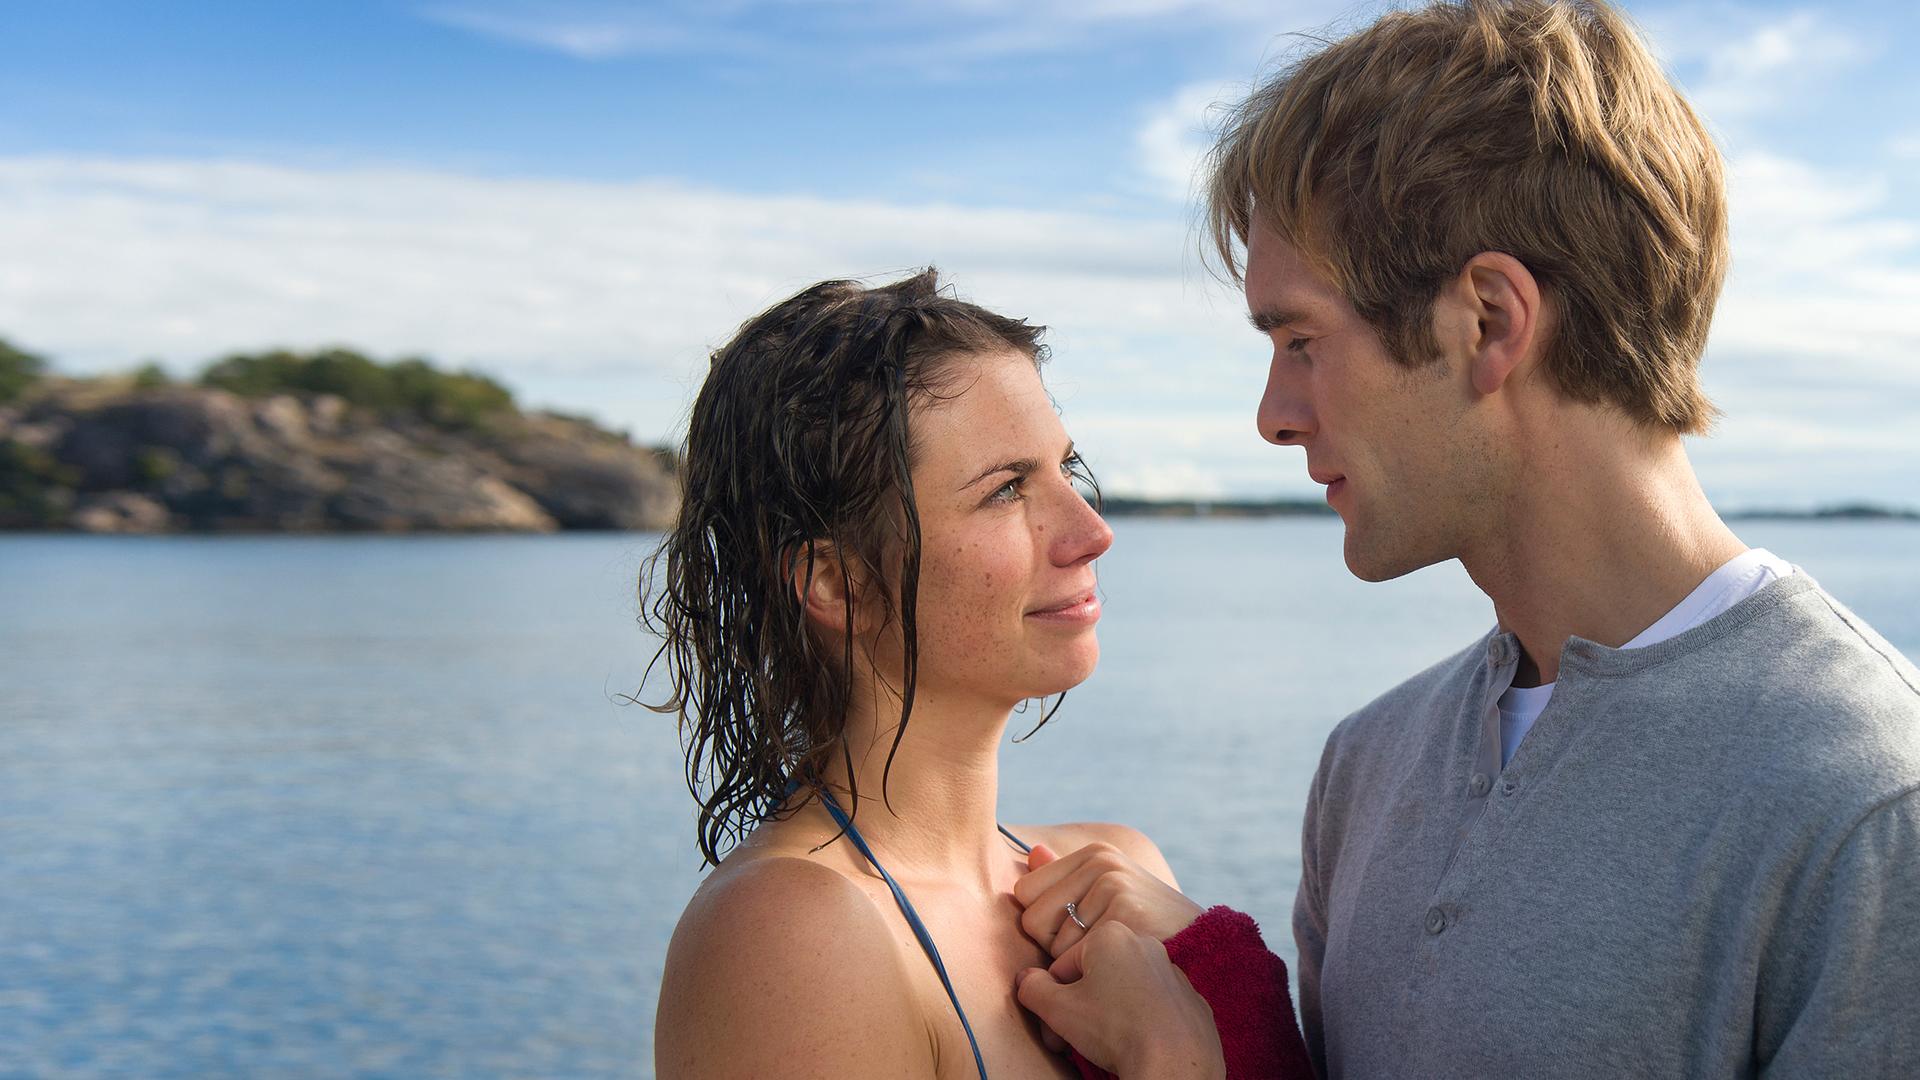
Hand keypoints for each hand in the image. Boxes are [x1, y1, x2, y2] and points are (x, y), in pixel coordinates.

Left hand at [1015, 841, 1204, 958]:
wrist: (1206, 955)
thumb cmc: (1148, 931)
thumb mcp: (1109, 897)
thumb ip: (1065, 878)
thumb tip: (1032, 851)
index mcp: (1094, 854)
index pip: (1024, 893)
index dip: (1044, 924)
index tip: (1080, 933)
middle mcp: (1101, 862)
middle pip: (1032, 920)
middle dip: (1055, 947)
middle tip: (1096, 951)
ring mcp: (1115, 886)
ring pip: (1052, 946)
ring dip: (1075, 967)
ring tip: (1111, 962)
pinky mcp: (1125, 915)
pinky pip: (1075, 961)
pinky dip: (1090, 978)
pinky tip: (1119, 973)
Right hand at [1016, 922, 1224, 1077]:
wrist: (1174, 1062)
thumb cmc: (1115, 1029)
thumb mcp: (1058, 1009)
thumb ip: (1034, 989)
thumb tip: (1026, 980)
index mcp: (1110, 935)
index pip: (1063, 966)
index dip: (1052, 1000)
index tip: (1053, 1028)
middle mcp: (1144, 944)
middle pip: (1095, 975)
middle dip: (1078, 1007)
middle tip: (1070, 1039)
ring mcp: (1172, 971)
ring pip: (1125, 989)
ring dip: (1108, 1012)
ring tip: (1103, 1042)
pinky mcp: (1190, 998)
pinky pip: (1154, 1005)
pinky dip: (1141, 1020)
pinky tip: (1136, 1042)